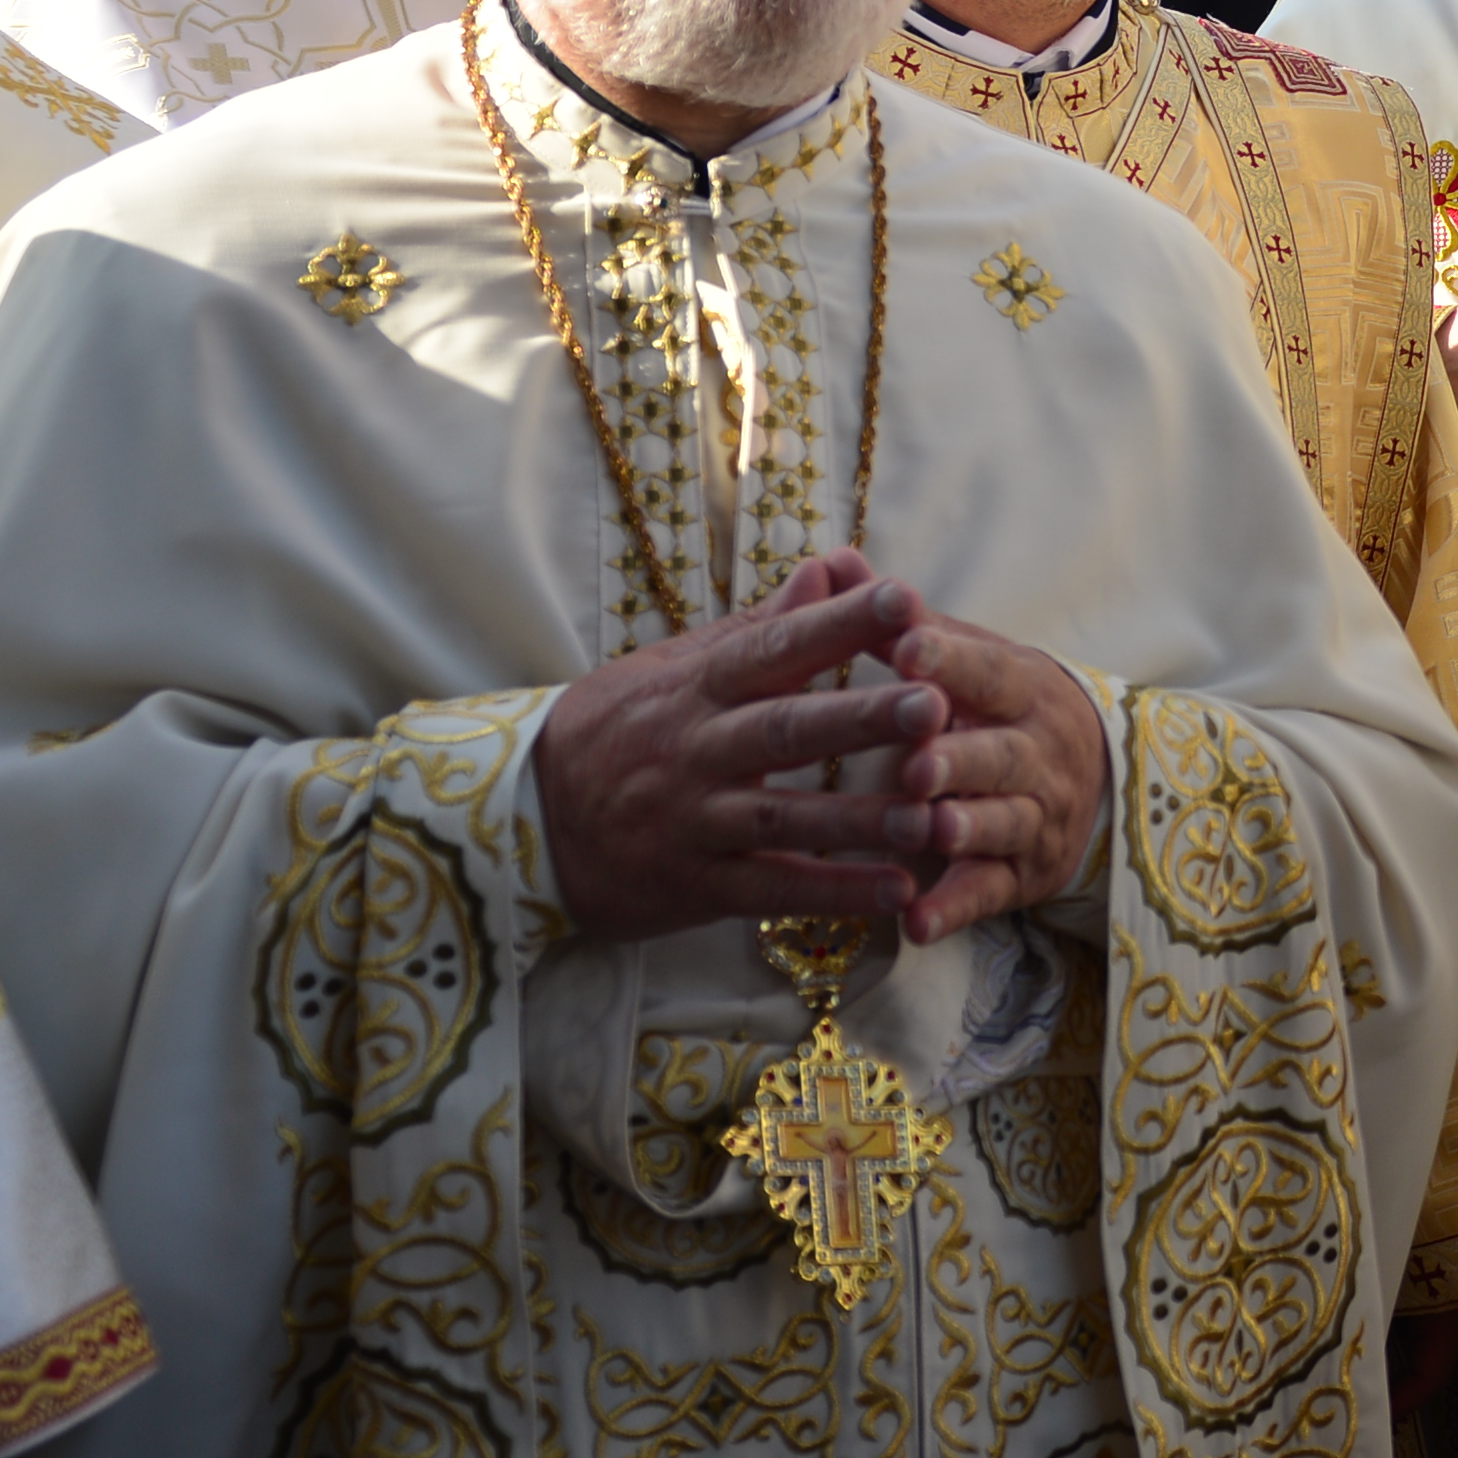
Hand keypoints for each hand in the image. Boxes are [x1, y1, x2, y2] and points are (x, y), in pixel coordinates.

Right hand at [534, 551, 1111, 946]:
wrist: (523, 819)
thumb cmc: (618, 730)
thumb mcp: (676, 666)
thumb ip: (764, 626)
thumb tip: (838, 564)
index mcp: (697, 687)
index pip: (774, 647)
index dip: (836, 624)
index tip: (902, 597)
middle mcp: (696, 751)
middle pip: (786, 730)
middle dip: (861, 718)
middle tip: (934, 703)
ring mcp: (694, 822)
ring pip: (784, 819)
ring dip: (862, 819)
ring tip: (933, 810)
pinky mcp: (694, 886)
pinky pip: (770, 891)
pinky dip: (833, 892)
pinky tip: (898, 891)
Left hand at [873, 593, 1114, 940]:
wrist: (1100, 779)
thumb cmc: (1000, 708)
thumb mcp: (967, 657)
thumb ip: (900, 622)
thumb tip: (834, 560)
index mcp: (1021, 690)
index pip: (986, 671)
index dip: (948, 660)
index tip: (905, 646)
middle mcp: (1037, 752)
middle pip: (1000, 754)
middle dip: (959, 757)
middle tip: (915, 761)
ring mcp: (1034, 817)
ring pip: (1002, 823)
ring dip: (965, 827)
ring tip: (928, 829)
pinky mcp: (1023, 875)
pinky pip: (988, 894)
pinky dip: (953, 909)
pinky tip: (914, 923)